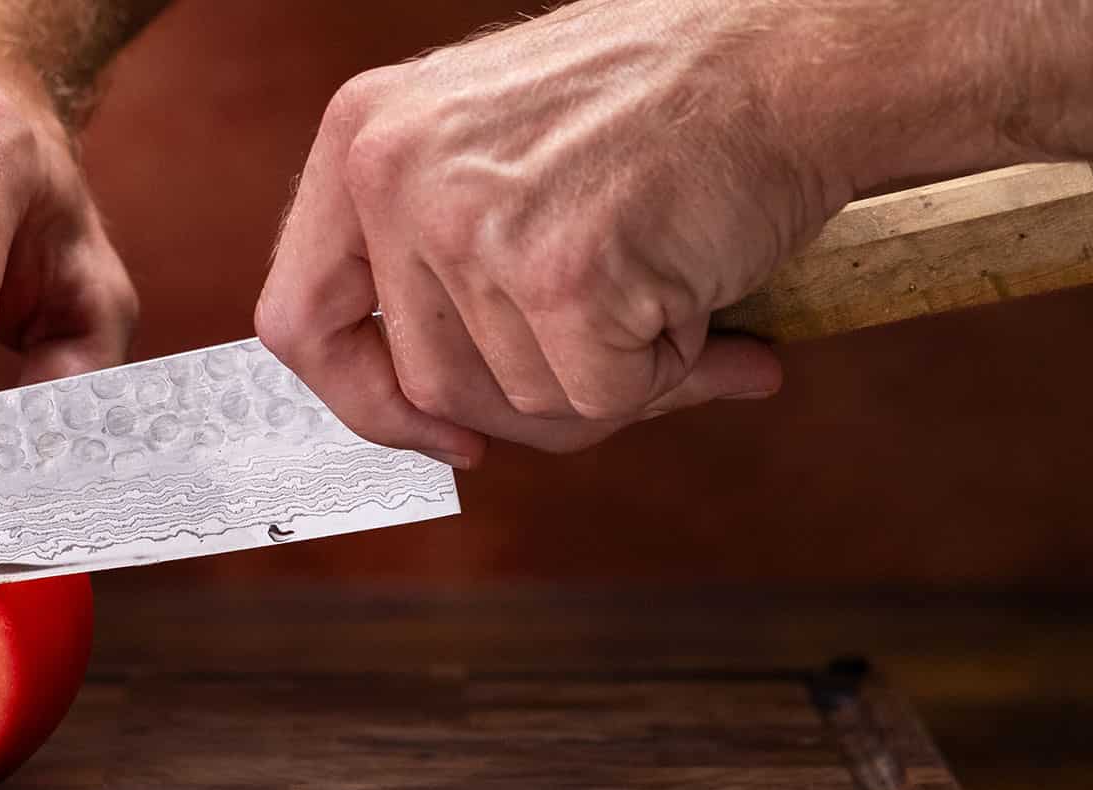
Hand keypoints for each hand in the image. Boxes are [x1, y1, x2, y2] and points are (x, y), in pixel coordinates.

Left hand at [256, 0, 847, 466]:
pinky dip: (665, 372)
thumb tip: (443, 429)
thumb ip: (440, 273)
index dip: (362, 400)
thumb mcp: (495, 151)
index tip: (437, 431)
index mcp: (363, 138)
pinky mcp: (561, 273)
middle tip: (614, 350)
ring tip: (657, 282)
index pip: (298, 321)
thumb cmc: (662, 104)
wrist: (794, 55)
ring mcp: (473, 222)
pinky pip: (600, 398)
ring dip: (606, 378)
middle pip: (427, 384)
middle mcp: (396, 173)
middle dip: (526, 398)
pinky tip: (693, 292)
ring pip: (517, 401)